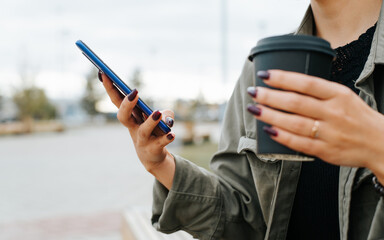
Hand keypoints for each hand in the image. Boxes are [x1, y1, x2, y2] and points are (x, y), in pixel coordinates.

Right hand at [100, 72, 175, 188]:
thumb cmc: (153, 131)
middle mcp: (133, 128)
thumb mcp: (160, 118)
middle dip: (126, 105)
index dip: (110, 88)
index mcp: (130, 116)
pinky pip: (159, 143)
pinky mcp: (153, 149)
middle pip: (123, 117)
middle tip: (134, 92)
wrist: (153, 156)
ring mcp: (142, 140)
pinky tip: (171, 134)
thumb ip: (166, 113)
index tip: (103, 72)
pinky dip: (166, 138)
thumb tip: (167, 117)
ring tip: (157, 113)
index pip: (117, 100)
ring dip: (150, 122)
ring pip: (143, 131)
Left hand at [247, 70, 383, 181]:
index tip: (264, 75)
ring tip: (254, 109)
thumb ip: (319, 91)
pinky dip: (282, 136)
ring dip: (270, 115)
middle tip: (253, 92)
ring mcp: (329, 133)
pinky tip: (268, 130)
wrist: (380, 143)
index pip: (306, 83)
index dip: (282, 78)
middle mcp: (333, 112)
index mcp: (338, 95)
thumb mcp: (343, 96)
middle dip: (270, 96)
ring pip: (294, 123)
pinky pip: (299, 143)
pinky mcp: (325, 151)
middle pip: (296, 103)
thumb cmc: (357, 116)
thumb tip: (286, 84)